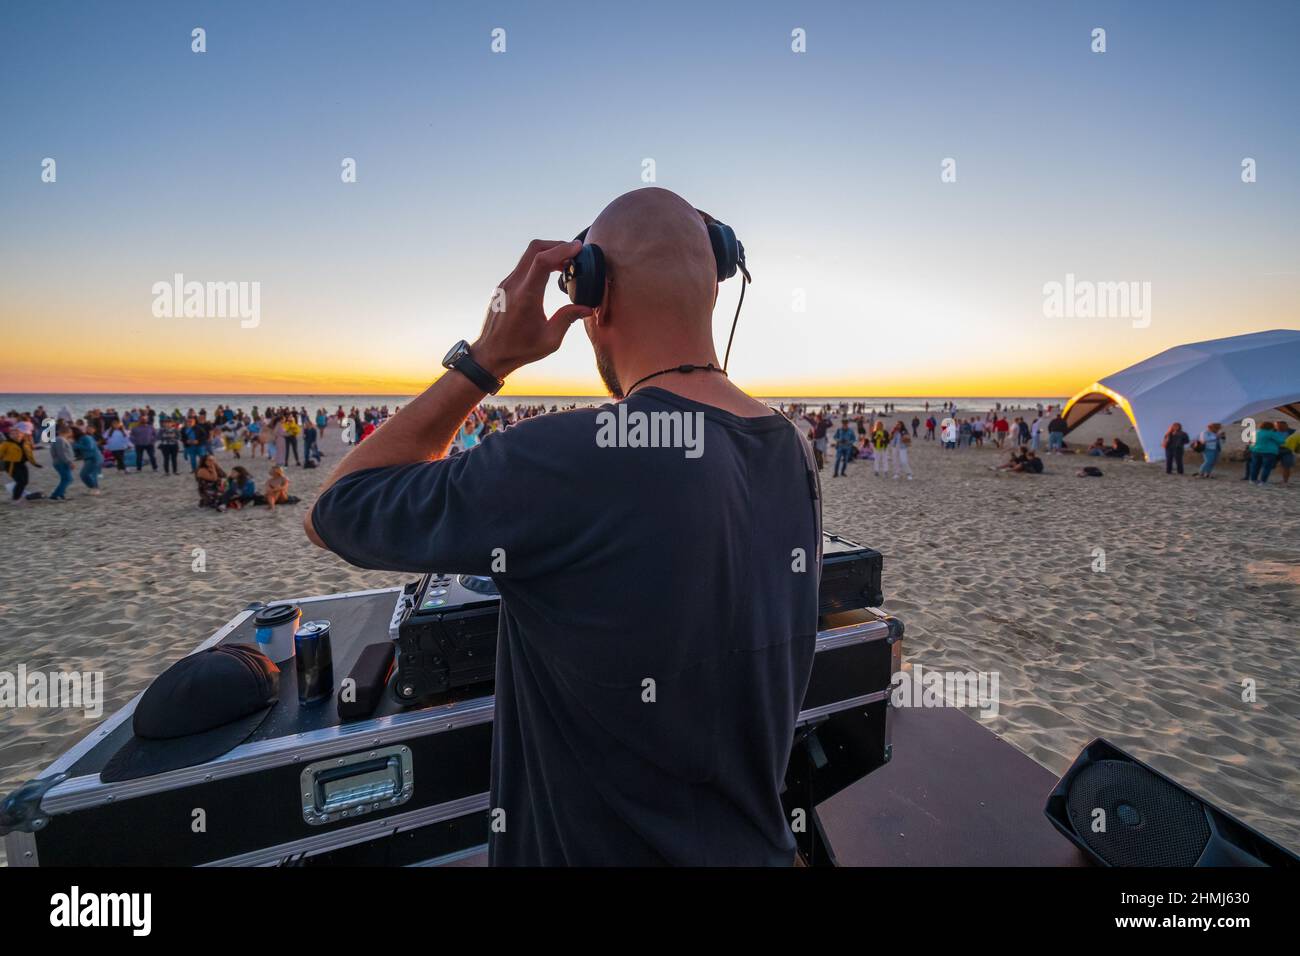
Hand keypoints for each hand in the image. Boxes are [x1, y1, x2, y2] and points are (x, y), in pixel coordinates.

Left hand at [471, 239, 592, 378]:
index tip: (577, 248)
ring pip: (527, 256)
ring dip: (547, 254)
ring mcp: (506, 284)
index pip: (542, 261)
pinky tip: (549, 275)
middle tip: (573, 253)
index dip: (562, 250)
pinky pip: (522, 266)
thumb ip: (568, 319)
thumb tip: (586, 308)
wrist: (490, 353)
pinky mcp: (504, 286)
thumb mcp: (550, 339)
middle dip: (556, 245)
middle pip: (534, 249)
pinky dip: (538, 263)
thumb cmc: (519, 349)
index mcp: (526, 297)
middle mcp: (514, 285)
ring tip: (564, 264)